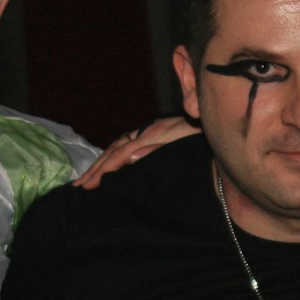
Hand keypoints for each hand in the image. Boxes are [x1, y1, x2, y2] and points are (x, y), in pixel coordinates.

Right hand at [73, 116, 197, 188]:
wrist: (220, 114)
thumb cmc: (207, 131)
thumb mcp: (186, 141)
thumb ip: (159, 149)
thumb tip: (131, 157)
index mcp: (153, 134)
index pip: (121, 154)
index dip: (103, 170)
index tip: (89, 185)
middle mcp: (148, 130)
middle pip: (115, 149)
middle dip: (96, 167)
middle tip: (79, 185)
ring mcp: (153, 130)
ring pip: (120, 146)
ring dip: (102, 162)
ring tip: (88, 177)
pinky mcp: (159, 132)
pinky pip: (129, 145)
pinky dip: (114, 156)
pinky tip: (110, 165)